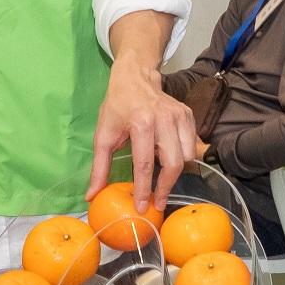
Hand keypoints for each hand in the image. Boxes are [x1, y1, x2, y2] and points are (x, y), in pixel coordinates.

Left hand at [92, 64, 200, 210]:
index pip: (145, 163)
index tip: (142, 207)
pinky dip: (183, 157)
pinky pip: (192, 145)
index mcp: (141, 123)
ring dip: (175, 172)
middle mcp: (164, 119)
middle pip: (173, 163)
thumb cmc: (117, 106)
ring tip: (162, 180)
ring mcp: (179, 116)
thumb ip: (99, 167)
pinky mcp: (188, 115)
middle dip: (166, 187)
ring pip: (187, 156)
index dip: (144, 189)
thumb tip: (92, 195)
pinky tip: (169, 160)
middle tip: (157, 202)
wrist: (135, 77)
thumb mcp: (103, 135)